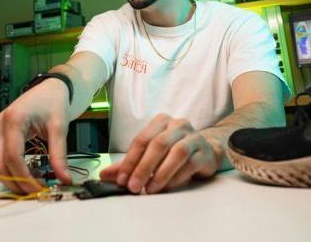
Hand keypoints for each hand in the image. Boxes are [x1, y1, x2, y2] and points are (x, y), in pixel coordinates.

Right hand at [0, 79, 72, 193]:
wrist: (50, 87)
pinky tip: (29, 174)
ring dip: (13, 178)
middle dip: (16, 182)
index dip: (25, 177)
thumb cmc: (54, 102)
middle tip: (36, 193)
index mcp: (14, 119)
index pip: (13, 157)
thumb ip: (59, 155)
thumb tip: (64, 179)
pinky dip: (12, 170)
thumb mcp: (59, 127)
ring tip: (35, 185)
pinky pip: (0, 157)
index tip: (40, 190)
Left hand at [99, 114, 218, 193]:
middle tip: (134, 187)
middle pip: (158, 144)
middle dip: (143, 168)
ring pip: (177, 153)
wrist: (206, 151)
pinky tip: (167, 187)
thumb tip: (104, 175)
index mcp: (161, 121)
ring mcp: (193, 136)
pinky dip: (177, 177)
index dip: (130, 160)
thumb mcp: (150, 154)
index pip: (141, 139)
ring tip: (150, 189)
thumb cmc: (174, 151)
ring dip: (161, 173)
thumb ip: (128, 163)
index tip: (121, 179)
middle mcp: (177, 125)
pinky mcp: (205, 151)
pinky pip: (190, 164)